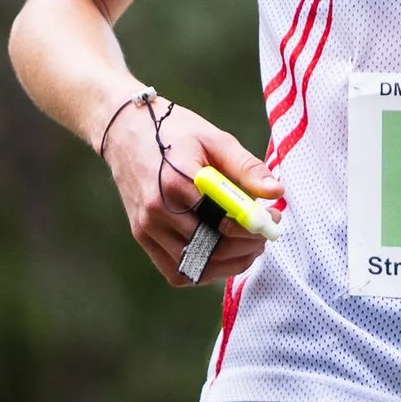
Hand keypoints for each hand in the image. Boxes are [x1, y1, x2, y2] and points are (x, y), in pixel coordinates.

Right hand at [103, 95, 280, 288]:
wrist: (124, 130)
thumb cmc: (173, 132)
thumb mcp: (215, 139)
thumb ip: (246, 167)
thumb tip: (276, 192)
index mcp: (177, 182)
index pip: (225, 222)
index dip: (254, 228)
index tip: (271, 219)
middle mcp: (158, 210)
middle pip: (212, 248)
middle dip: (246, 247)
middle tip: (263, 235)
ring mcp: (147, 228)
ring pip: (196, 267)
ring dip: (228, 262)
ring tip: (247, 245)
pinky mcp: (141, 236)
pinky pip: (176, 271)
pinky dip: (203, 269)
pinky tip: (220, 253)